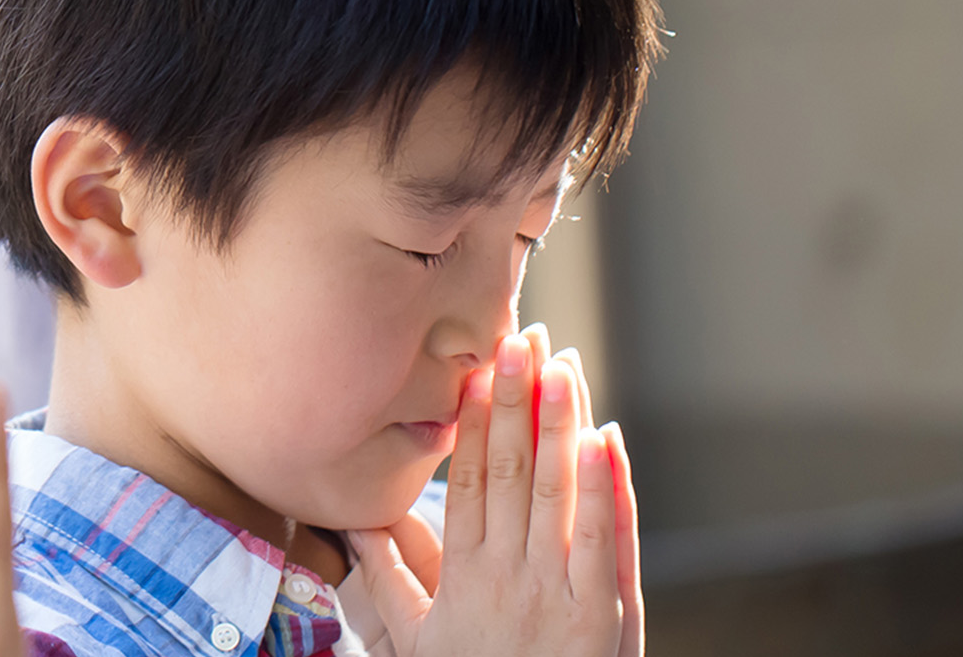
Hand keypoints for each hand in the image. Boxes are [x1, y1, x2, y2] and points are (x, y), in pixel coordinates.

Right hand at [351, 324, 642, 656]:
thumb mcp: (415, 644)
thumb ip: (389, 580)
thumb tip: (355, 524)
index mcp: (461, 577)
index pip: (467, 479)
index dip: (474, 419)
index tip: (478, 368)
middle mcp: (507, 577)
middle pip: (509, 471)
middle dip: (516, 400)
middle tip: (520, 337)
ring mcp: (557, 594)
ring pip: (557, 492)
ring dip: (560, 424)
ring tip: (562, 364)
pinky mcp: (602, 615)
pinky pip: (604, 538)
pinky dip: (607, 486)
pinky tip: (605, 437)